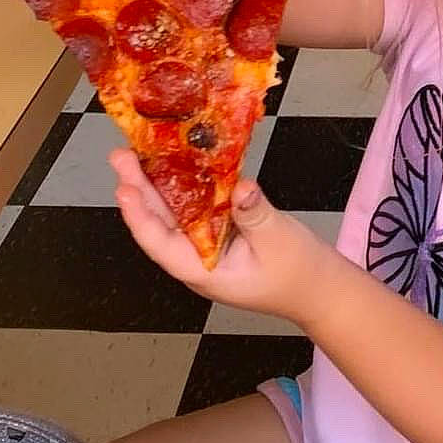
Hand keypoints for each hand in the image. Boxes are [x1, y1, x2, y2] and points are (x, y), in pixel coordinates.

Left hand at [111, 149, 327, 325]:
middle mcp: (198, 258)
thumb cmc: (300, 274)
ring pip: (174, 213)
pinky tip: (176, 162)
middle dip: (139, 189)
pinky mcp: (220, 230)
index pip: (161, 245)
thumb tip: (239, 187)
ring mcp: (208, 244)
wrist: (321, 288)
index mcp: (204, 271)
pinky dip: (185, 185)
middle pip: (160, 223)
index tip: (125, 189)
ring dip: (156, 185)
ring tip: (135, 154)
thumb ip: (255, 214)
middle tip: (122, 156)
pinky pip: (196, 206)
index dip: (140, 217)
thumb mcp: (279, 240)